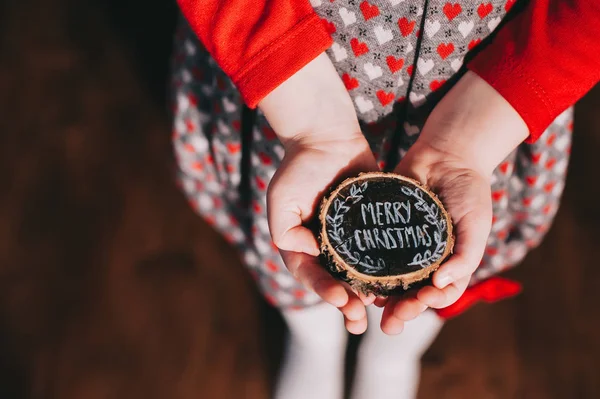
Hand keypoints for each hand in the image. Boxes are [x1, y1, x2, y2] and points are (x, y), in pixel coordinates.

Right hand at [259, 53, 377, 333]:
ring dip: (368, 292)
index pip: (310, 274)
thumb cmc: (299, 166)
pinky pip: (379, 248)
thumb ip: (284, 229)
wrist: (326, 135)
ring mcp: (349, 235)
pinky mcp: (370, 223)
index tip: (341, 300)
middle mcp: (325, 244)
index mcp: (301, 243)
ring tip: (381, 310)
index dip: (324, 290)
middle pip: (335, 280)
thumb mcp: (281, 197)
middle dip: (346, 302)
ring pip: (359, 271)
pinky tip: (400, 280)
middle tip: (359, 320)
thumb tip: (308, 252)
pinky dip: (387, 266)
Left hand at [378, 71, 528, 333]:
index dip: (428, 304)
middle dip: (401, 309)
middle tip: (389, 324)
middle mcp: (423, 259)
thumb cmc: (469, 191)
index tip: (418, 305)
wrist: (447, 154)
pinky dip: (365, 264)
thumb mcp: (476, 224)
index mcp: (448, 263)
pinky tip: (354, 273)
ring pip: (390, 277)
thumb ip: (466, 255)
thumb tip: (441, 285)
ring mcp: (402, 244)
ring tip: (367, 306)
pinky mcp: (384, 228)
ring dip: (380, 294)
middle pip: (411, 292)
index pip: (438, 294)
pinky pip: (373, 250)